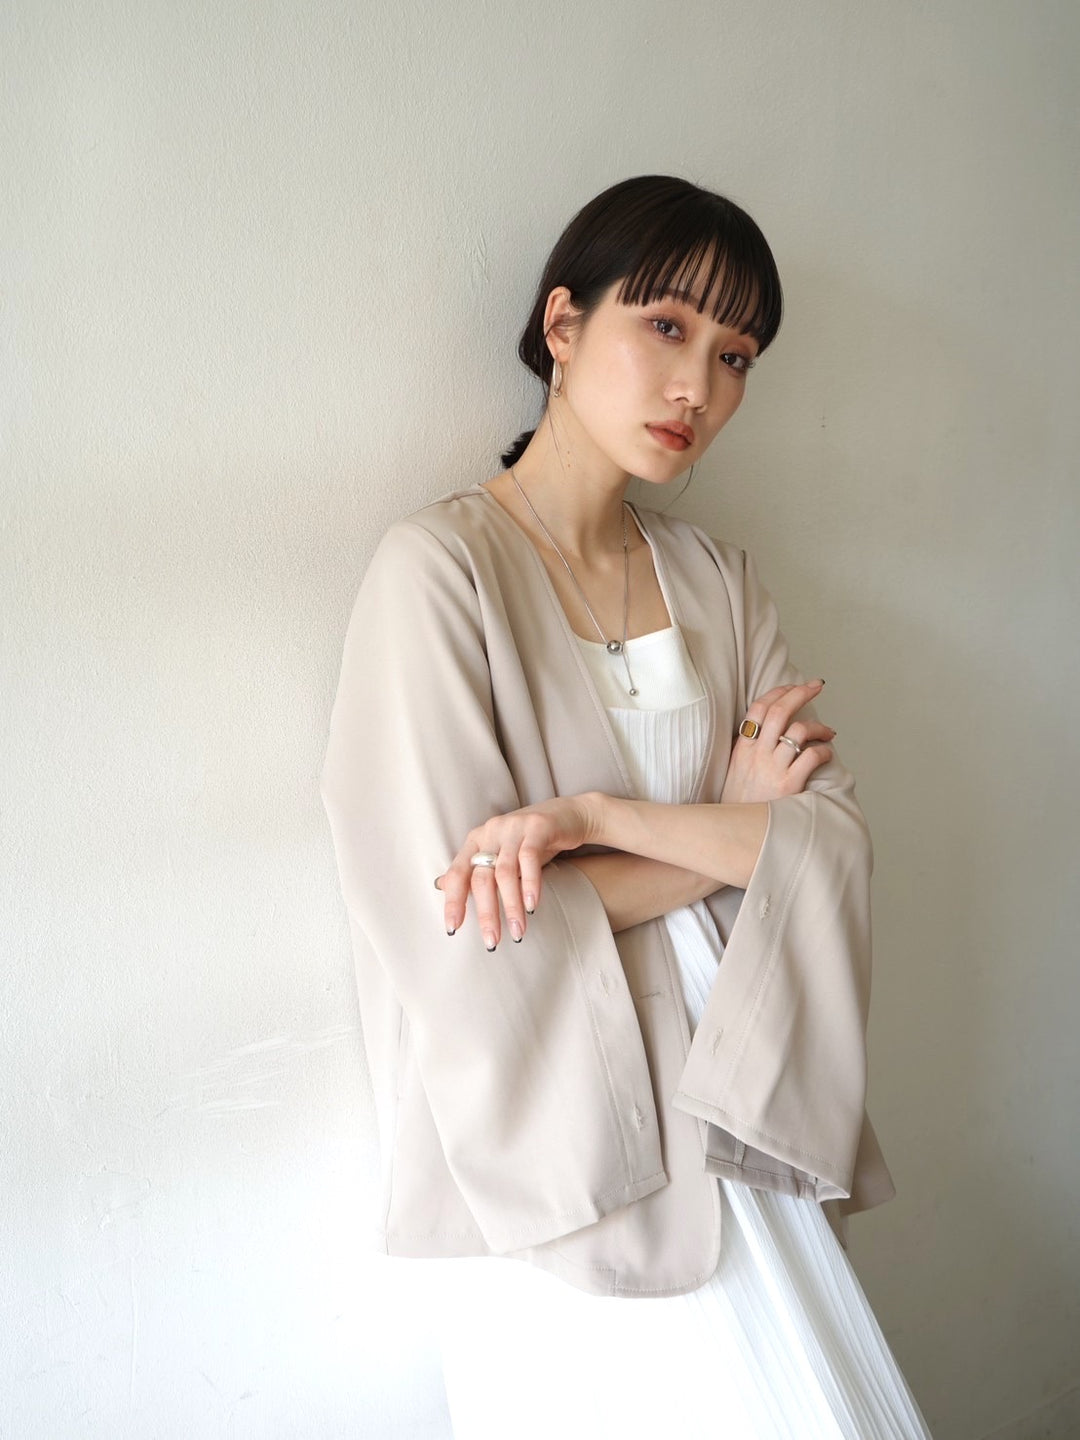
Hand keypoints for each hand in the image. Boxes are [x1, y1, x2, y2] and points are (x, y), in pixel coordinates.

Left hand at [434, 794, 598, 948]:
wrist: (569, 815)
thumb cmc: (531, 841)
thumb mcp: (501, 855)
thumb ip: (476, 871)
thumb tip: (442, 886)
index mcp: (477, 839)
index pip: (458, 873)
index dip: (454, 901)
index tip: (453, 928)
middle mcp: (491, 831)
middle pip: (481, 877)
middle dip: (486, 913)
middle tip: (492, 941)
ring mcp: (514, 827)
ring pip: (505, 872)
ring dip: (511, 906)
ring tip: (517, 930)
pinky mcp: (538, 827)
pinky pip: (529, 858)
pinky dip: (530, 884)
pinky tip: (532, 906)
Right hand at [721, 680, 835, 804]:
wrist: (736, 832)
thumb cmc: (740, 803)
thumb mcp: (736, 770)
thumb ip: (750, 747)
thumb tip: (767, 727)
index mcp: (743, 747)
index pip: (759, 707)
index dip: (779, 691)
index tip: (794, 685)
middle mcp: (757, 754)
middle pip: (780, 711)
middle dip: (801, 692)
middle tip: (816, 685)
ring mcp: (772, 769)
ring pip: (799, 731)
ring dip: (819, 726)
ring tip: (828, 731)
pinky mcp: (788, 784)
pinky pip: (811, 757)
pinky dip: (823, 750)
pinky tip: (826, 753)